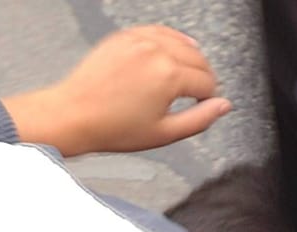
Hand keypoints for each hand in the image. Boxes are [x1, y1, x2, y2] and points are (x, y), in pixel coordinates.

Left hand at [2, 27, 230, 157]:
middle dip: (202, 77)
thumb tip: (223, 106)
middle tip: (197, 94)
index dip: (209, 97)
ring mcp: (140, 40)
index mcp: (169, 76)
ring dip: (189, 59)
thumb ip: (199, 120)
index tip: (204, 105)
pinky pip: (158, 31)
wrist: (73, 115)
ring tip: (184, 77)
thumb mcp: (163, 134)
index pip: (207, 82)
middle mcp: (157, 51)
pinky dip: (169, 42)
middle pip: (199, 59)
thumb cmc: (111, 128)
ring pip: (181, 42)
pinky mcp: (126, 35)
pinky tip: (170, 54)